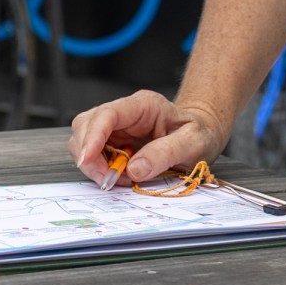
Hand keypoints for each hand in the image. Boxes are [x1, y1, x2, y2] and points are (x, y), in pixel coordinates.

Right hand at [68, 90, 231, 185]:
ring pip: (83, 139)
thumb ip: (165, 153)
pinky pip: (93, 154)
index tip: (86, 159)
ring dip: (93, 164)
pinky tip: (119, 175)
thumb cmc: (199, 134)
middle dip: (89, 155)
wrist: (202, 135)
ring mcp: (116, 127)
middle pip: (86, 125)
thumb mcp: (193, 143)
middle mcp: (125, 112)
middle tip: (108, 179)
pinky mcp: (112, 141)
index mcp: (143, 105)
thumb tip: (134, 169)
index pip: (107, 114)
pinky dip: (99, 169)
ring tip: (119, 178)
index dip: (92, 136)